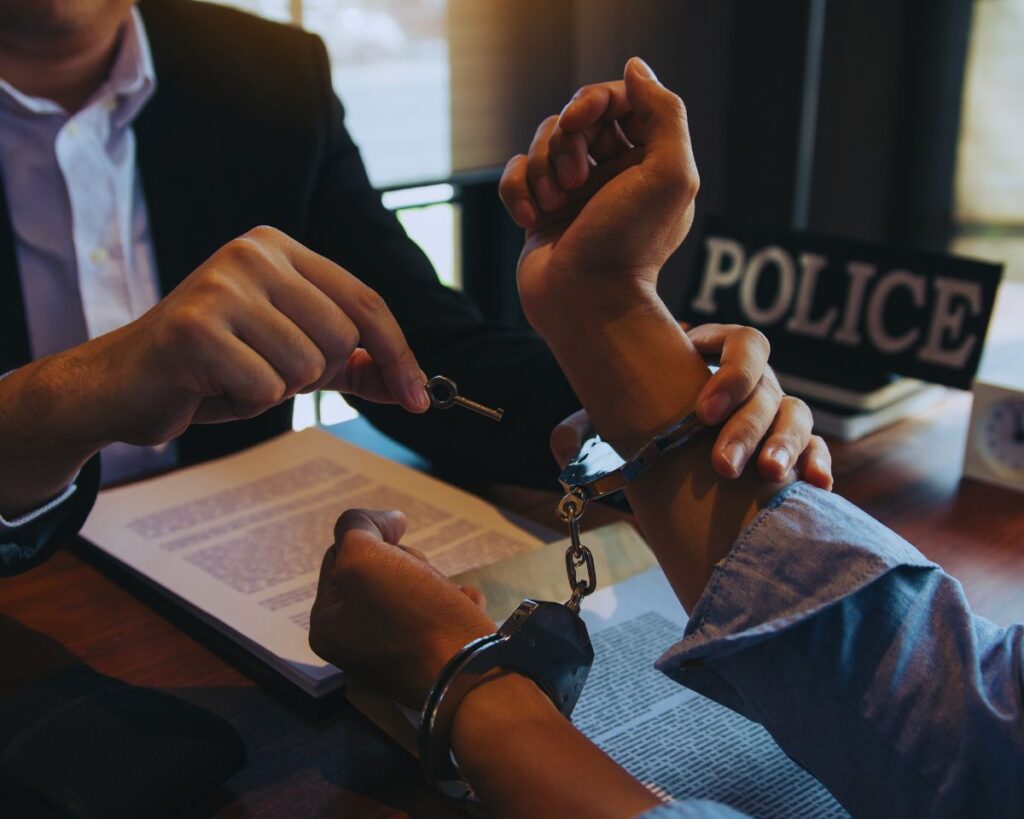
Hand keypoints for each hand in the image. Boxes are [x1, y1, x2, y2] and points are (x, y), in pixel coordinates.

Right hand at [86, 226, 429, 446]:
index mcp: (279, 249)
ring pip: (308, 367)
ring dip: (276, 390)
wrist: (124, 383)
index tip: (421, 399)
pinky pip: (266, 390)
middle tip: (263, 368)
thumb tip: (415, 386)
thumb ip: (352, 366)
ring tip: (232, 374)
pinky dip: (246, 403)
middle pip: (343, 338)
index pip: (366, 301)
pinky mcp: (195, 328)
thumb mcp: (292, 358)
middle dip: (315, 374)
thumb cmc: (213, 367)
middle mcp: (252, 254)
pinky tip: (211, 385)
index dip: (398, 355)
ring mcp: (221, 286)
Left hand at [309, 508, 492, 707]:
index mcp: (327, 624)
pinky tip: (465, 607)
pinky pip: (440, 612)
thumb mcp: (365, 558)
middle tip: (423, 579)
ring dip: (435, 581)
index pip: (340, 553)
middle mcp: (354, 642)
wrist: (472, 676)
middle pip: (378, 571)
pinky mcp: (431, 659)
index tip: (397, 547)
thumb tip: (385, 521)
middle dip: (406, 564)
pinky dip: (455, 603)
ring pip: (412, 587)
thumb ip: (356, 528)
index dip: (372, 540)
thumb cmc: (414, 618)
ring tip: (448, 598)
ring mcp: (394, 654)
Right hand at [499, 58, 697, 333]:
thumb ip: (665, 112)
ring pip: (543, 142)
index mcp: (648, 160)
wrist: (585, 303)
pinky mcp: (539, 210)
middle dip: (566, 139)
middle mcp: (612, 172)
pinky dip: (518, 192)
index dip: (596, 100)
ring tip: (556, 206)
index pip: (619, 99)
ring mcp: (573, 192)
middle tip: (575, 180)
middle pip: (576, 116)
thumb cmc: (630, 245)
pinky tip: (532, 220)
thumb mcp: (671, 174)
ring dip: (543, 169)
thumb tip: (634, 69)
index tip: (582, 119)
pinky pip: (516, 175)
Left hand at [550, 324, 832, 489]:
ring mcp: (775, 415)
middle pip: (769, 389)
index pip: (745, 344)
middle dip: (748, 426)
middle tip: (725, 465)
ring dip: (785, 445)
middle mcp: (752, 383)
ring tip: (766, 476)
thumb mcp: (611, 424)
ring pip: (797, 416)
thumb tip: (562, 446)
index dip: (731, 371)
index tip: (704, 409)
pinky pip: (816, 449)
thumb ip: (586, 429)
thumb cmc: (640, 428)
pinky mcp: (791, 450)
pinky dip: (817, 463)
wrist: (665, 458)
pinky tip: (813, 485)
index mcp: (714, 359)